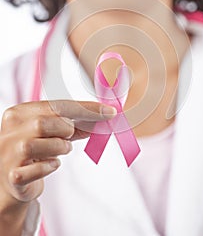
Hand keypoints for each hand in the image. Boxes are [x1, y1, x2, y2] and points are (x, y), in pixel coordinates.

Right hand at [0, 100, 115, 206]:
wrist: (15, 179)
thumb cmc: (36, 150)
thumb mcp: (53, 131)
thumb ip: (75, 123)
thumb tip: (103, 116)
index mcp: (19, 113)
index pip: (56, 105)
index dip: (86, 109)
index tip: (108, 111)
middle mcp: (10, 131)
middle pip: (43, 123)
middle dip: (64, 130)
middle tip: (68, 137)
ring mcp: (8, 153)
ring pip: (37, 145)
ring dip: (59, 148)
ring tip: (60, 150)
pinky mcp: (13, 176)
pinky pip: (37, 170)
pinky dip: (49, 167)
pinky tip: (51, 164)